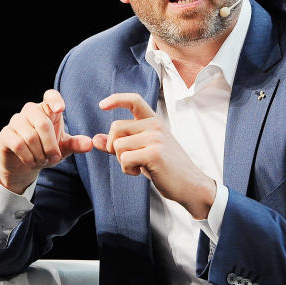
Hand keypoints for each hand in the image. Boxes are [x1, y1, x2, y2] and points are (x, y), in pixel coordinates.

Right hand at [0, 89, 92, 193]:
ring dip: (39, 154)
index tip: (61, 109)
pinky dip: (29, 157)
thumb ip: (76, 144)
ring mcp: (16, 121)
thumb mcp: (63, 148)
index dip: (55, 100)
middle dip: (51, 145)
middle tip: (54, 157)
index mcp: (47, 110)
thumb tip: (90, 143)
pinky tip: (32, 162)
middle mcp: (30, 111)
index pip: (50, 96)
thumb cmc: (45, 151)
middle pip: (42, 123)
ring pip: (30, 136)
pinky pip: (18, 144)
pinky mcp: (5, 134)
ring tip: (42, 161)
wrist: (24, 165)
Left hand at [93, 92, 215, 218]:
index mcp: (154, 121)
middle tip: (126, 159)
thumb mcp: (142, 151)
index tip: (102, 105)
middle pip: (116, 127)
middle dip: (113, 146)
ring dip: (122, 161)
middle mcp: (155, 125)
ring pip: (118, 145)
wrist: (190, 185)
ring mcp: (156, 138)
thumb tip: (95, 139)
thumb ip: (120, 143)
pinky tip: (139, 172)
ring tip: (137, 167)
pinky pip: (124, 159)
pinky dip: (127, 169)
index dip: (116, 99)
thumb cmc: (166, 168)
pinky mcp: (154, 153)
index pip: (134, 100)